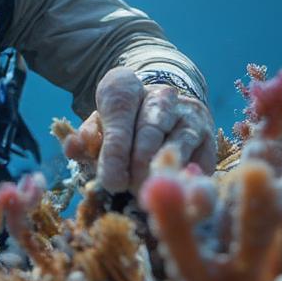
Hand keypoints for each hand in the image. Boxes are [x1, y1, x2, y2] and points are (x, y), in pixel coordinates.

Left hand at [68, 67, 215, 193]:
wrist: (161, 104)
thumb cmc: (123, 122)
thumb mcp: (99, 123)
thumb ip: (85, 137)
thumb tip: (73, 149)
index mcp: (126, 89)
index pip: (120, 118)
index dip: (115, 152)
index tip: (110, 181)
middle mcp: (162, 96)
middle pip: (150, 130)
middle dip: (137, 163)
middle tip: (126, 189)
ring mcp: (188, 115)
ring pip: (178, 144)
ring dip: (161, 170)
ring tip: (146, 191)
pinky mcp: (208, 135)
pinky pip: (201, 160)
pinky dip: (187, 177)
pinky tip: (172, 190)